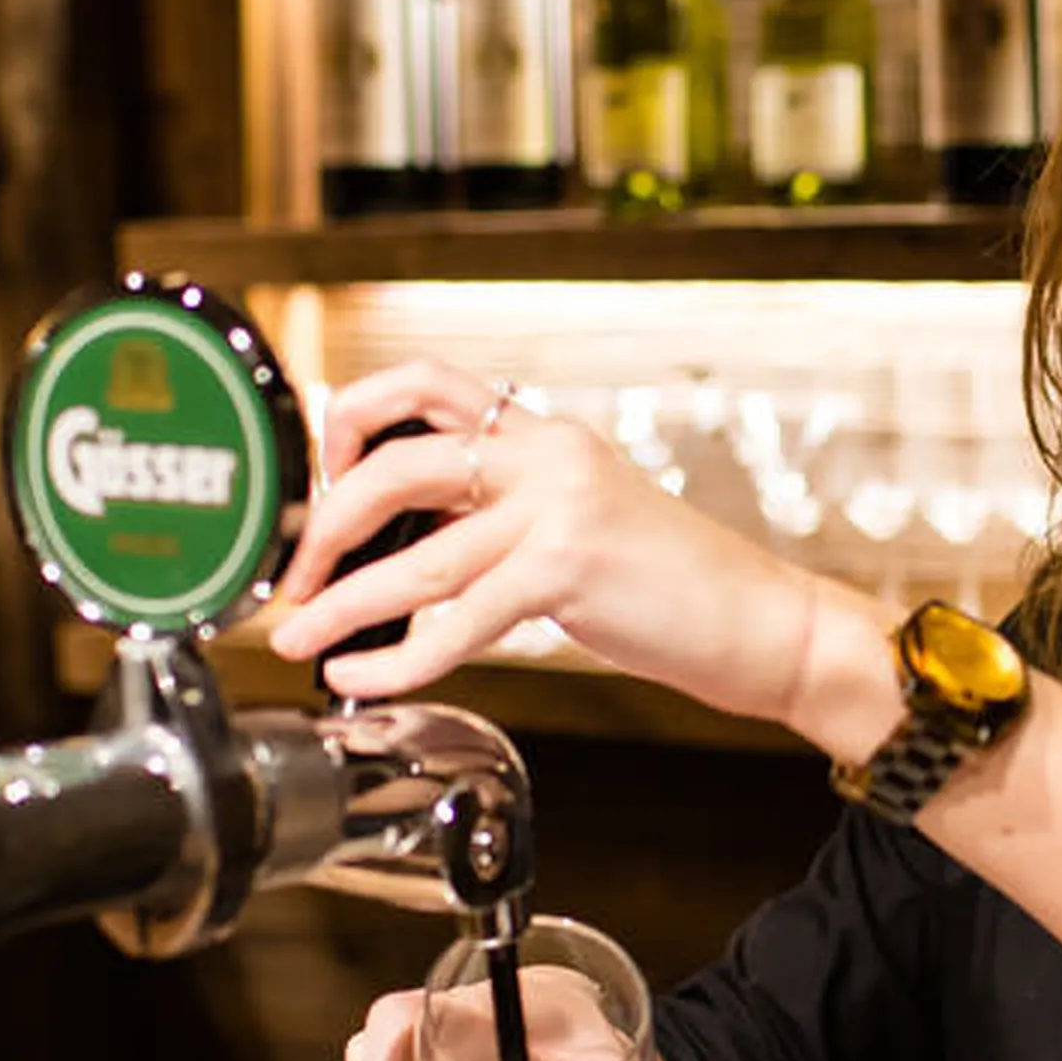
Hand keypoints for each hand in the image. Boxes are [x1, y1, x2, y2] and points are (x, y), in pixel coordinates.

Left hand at [268, 360, 863, 725]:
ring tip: (297, 638)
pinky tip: (364, 676)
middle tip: (295, 578)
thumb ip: (503, 514)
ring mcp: (559, 507)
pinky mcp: (570, 567)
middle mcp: (546, 454)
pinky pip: (455, 618)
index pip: (424, 384)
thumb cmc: (671, 588)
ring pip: (415, 552)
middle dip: (326, 523)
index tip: (320, 481)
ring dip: (341, 602)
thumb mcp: (579, 522)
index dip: (351, 417)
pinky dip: (397, 655)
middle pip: (396, 460)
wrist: (766, 624)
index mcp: (543, 434)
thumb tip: (404, 539)